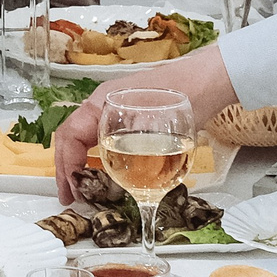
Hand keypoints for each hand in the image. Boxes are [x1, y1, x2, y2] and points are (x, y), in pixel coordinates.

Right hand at [54, 48, 238, 200]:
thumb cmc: (183, 94)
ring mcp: (118, 111)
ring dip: (80, 165)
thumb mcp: (153, 124)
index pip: (69, 136)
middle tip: (70, 196)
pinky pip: (106, 140)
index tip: (71, 191)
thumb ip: (131, 150)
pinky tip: (108, 175)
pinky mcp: (134, 119)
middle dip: (66, 168)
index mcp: (101, 103)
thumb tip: (117, 182)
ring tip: (83, 190)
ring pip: (88, 139)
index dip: (65, 166)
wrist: (211, 80)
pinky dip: (99, 159)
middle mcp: (104, 106)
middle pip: (73, 138)